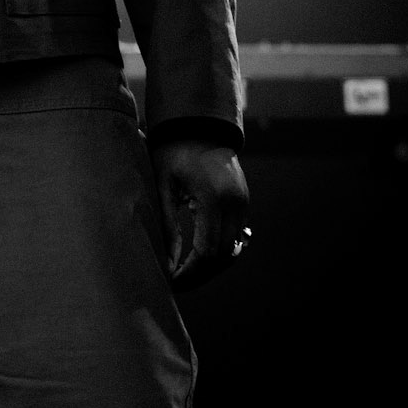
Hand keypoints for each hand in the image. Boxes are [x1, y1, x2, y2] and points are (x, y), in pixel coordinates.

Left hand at [153, 139, 250, 289]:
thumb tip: (168, 262)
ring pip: (233, 250)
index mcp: (213, 197)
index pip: (207, 250)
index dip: (190, 272)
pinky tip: (200, 259)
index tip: (171, 280)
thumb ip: (167, 224)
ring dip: (211, 266)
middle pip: (224, 256)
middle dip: (200, 275)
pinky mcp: (244, 203)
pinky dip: (221, 252)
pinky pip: (237, 238)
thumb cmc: (173, 151)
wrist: (199, 124)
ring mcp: (243, 203)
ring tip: (185, 274)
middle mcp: (235, 203)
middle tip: (176, 283)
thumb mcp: (163, 184)